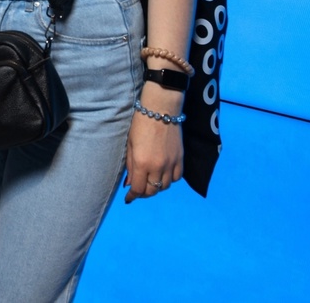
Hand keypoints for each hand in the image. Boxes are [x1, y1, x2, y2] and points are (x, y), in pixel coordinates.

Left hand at [123, 85, 184, 203]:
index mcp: (142, 163)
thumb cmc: (140, 125)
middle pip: (152, 191)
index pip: (138, 189)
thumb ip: (130, 166)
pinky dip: (170, 180)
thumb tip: (130, 184)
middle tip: (138, 190)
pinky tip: (163, 174)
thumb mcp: (130, 145)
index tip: (128, 198)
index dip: (132, 196)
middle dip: (143, 193)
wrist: (160, 110)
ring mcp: (171, 163)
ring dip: (157, 187)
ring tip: (150, 181)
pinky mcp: (181, 159)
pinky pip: (177, 178)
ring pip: (165, 186)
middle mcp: (157, 167)